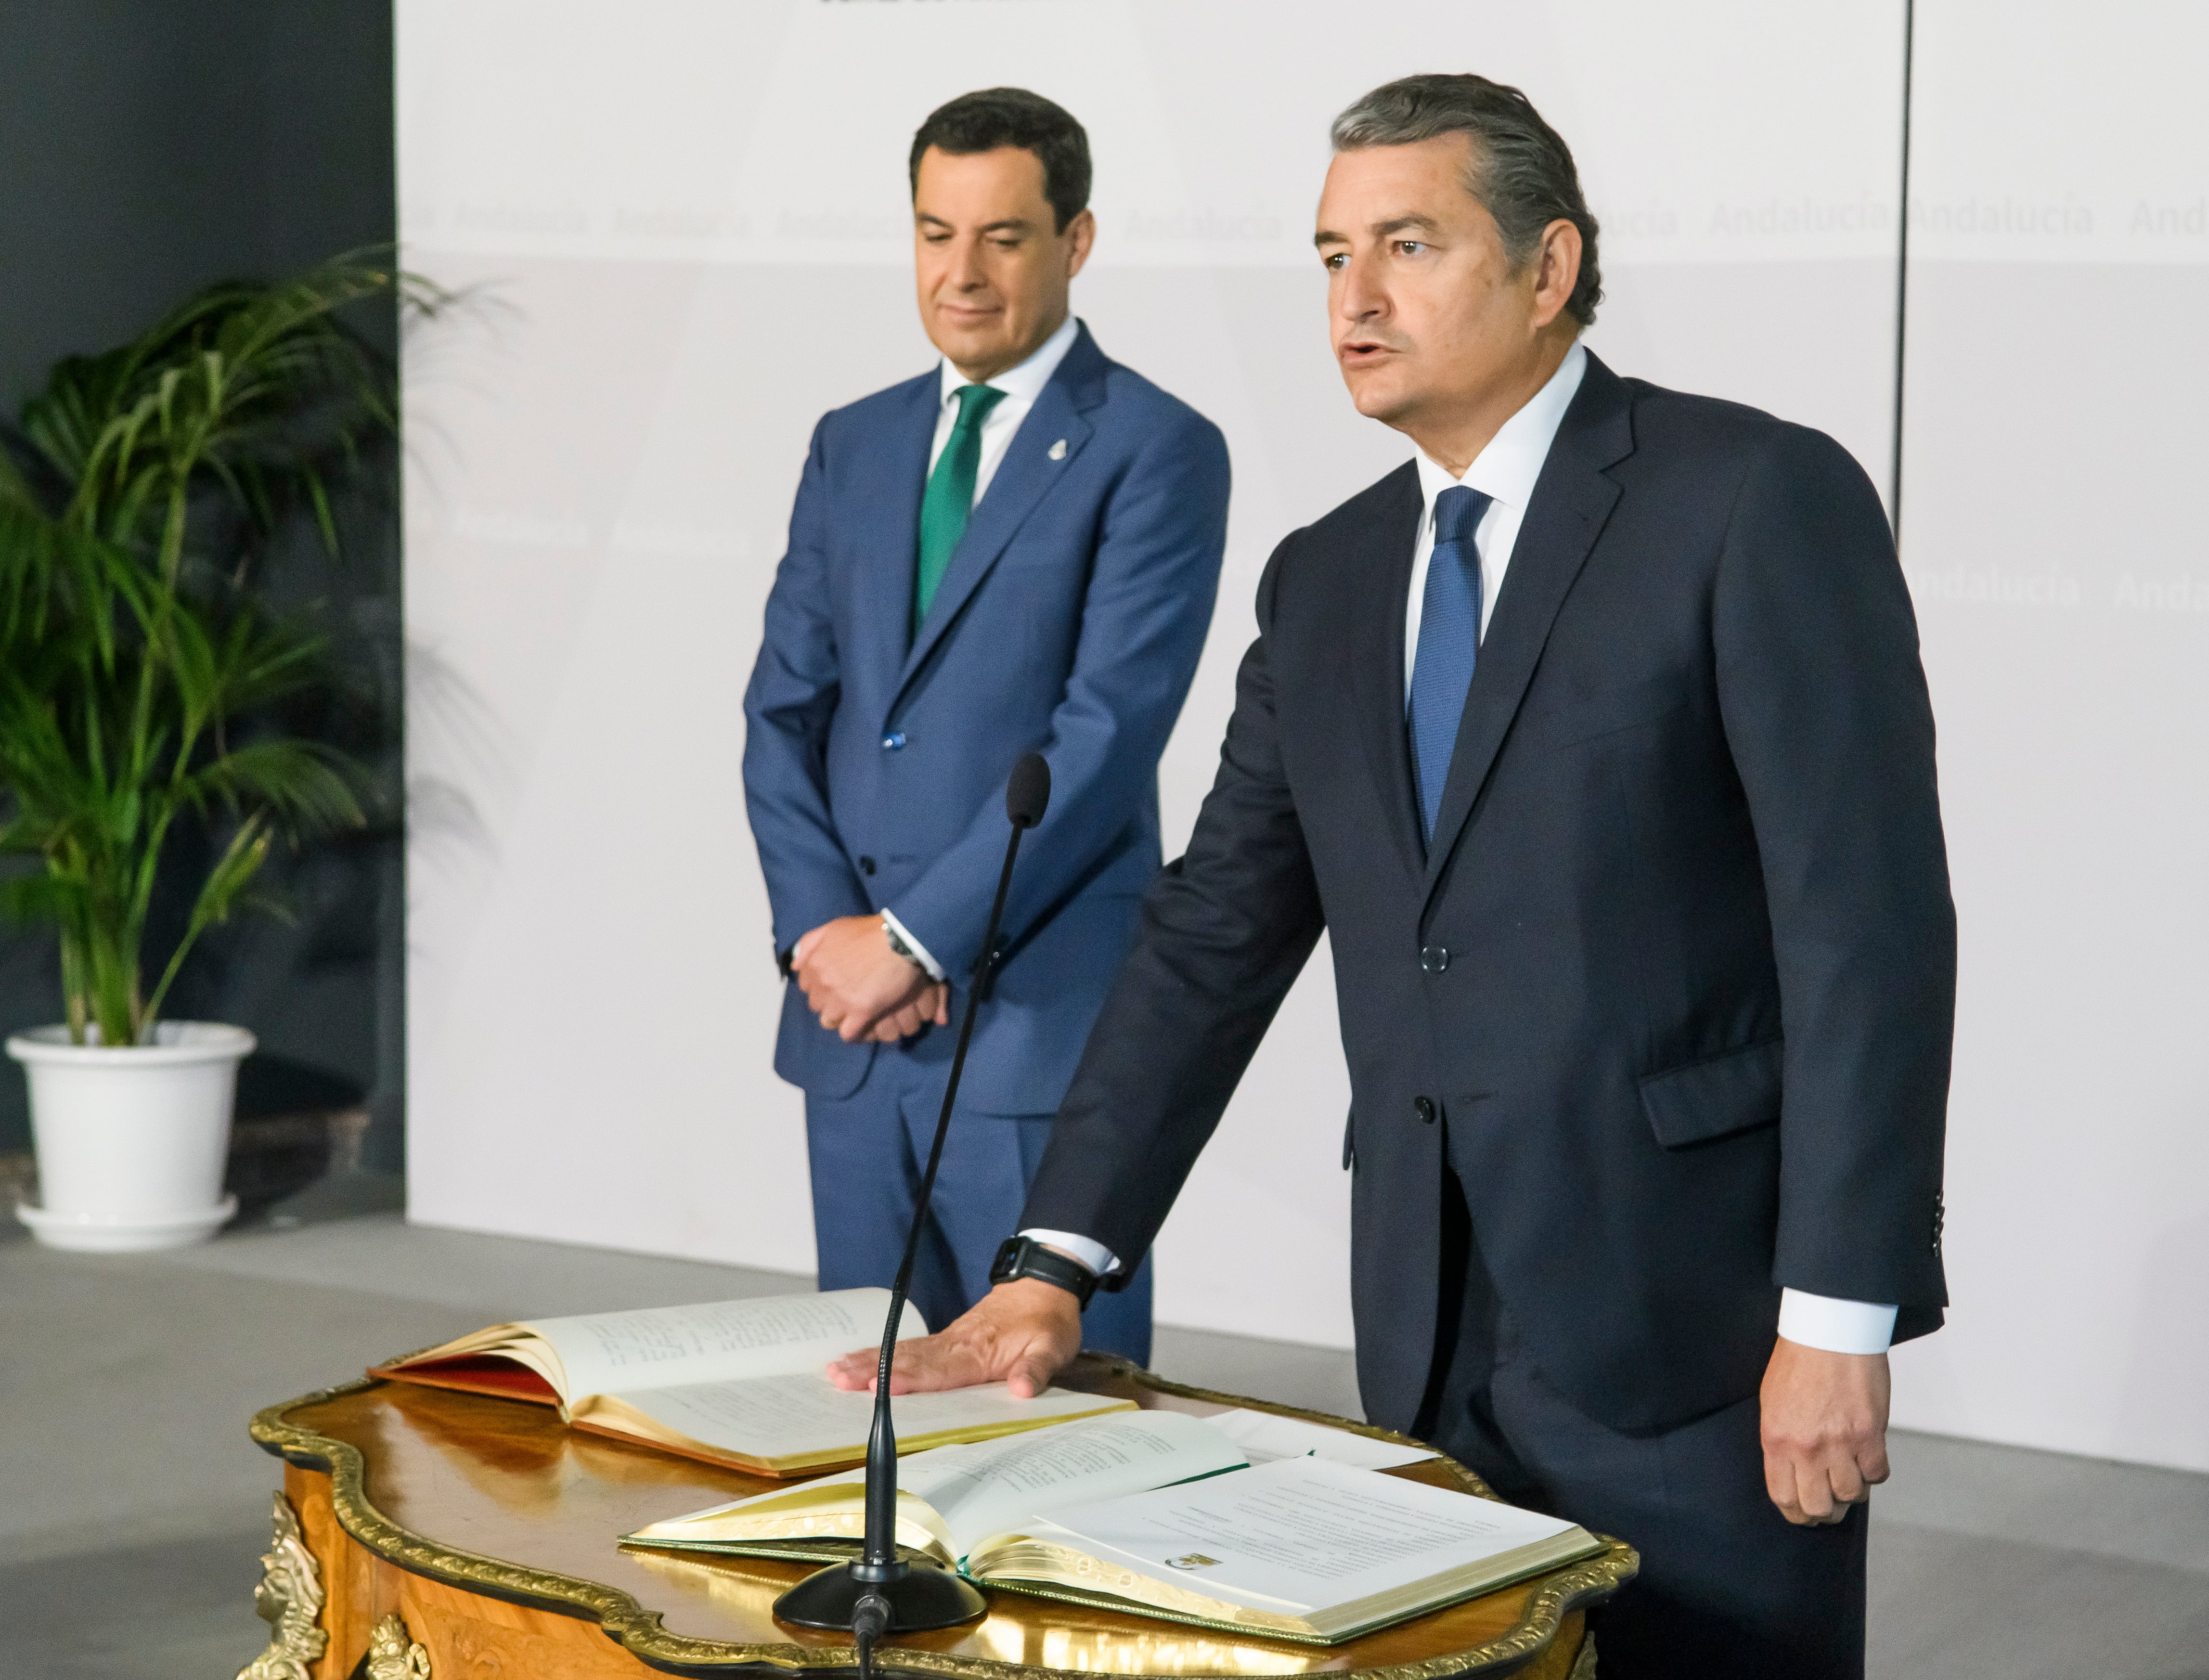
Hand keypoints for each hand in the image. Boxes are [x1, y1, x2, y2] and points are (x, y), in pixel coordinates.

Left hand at [791, 915, 947, 1043]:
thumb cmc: (870, 931)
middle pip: (817, 1005)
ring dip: (841, 1018)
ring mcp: (840, 999)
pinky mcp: (860, 1012)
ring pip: (829, 1021)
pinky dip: (854, 1031)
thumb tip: (795, 965)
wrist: (901, 941)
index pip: (806, 986)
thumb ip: (810, 943)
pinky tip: (864, 1024)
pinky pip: (848, 1033)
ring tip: (856, 1013)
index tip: (836, 984)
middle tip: (849, 997)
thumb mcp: (835, 927)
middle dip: (830, 1002)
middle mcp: (823, 982)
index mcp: (814, 963)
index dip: (821, 986)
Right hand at [826, 1279, 1082, 1398]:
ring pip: (903, 1351)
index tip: (879, 1384)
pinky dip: (882, 1353)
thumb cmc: (1049, 1321)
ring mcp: (948, 1340)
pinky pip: (909, 1348)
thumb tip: (1022, 1389)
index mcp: (979, 1352)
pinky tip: (859, 1360)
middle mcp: (956, 1344)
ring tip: (835, 1371)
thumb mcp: (1053, 1346)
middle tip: (839, 1379)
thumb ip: (1037, 1369)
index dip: (909, 1378)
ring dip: (869, 1360)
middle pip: (910, 1359)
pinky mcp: (946, 1340)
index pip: (939, 1369)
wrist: (1044, 1287)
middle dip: (873, 1369)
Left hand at [1759, 1337, 1890, 1524]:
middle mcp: (1806, 1447)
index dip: (1796, 1512)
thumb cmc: (1798, 1361)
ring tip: (1850, 1475)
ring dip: (1852, 1491)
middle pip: (1818, 1506)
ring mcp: (1840, 1443)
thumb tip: (1793, 1473)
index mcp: (1776, 1440)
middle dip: (1825, 1512)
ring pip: (1851, 1494)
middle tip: (1830, 1504)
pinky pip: (1877, 1474)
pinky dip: (1874, 1472)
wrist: (1829, 1332)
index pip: (1783, 1496)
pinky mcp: (1870, 1434)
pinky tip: (1868, 1459)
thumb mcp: (1772, 1404)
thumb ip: (1781, 1442)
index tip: (1803, 1512)